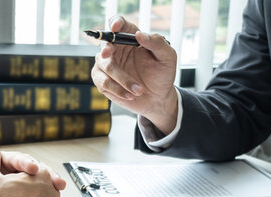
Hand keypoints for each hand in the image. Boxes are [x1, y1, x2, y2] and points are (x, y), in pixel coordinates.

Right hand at [91, 15, 178, 133]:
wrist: (158, 98)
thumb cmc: (162, 74)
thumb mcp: (167, 57)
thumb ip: (157, 43)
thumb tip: (140, 35)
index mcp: (130, 38)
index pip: (119, 24)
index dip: (115, 23)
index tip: (116, 27)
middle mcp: (116, 48)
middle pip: (104, 42)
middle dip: (105, 47)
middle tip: (108, 53)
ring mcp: (107, 64)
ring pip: (106, 65)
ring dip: (123, 79)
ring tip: (139, 90)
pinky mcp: (103, 80)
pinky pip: (103, 82)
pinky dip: (117, 89)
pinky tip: (130, 95)